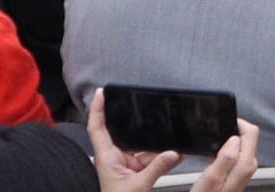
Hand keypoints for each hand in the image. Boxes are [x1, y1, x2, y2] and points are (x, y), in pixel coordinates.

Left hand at [92, 111, 257, 191]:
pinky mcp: (139, 172)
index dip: (98, 110)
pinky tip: (177, 154)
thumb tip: (172, 152)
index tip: (102, 92)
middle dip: (142, 127)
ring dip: (159, 147)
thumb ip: (156, 169)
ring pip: (145, 147)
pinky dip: (165, 157)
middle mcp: (116, 158)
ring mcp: (128, 165)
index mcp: (107, 159)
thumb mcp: (137, 187)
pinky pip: (154, 159)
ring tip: (173, 144)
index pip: (98, 129)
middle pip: (127, 134)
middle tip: (154, 113)